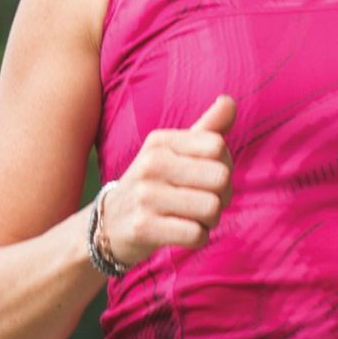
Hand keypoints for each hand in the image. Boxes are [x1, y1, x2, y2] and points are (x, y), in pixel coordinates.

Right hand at [106, 95, 234, 268]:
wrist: (108, 222)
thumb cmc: (153, 184)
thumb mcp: (172, 152)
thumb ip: (206, 129)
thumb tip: (229, 101)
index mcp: (160, 141)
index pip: (218, 146)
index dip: (225, 165)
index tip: (207, 177)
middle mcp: (150, 164)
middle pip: (220, 178)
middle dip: (222, 196)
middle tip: (203, 202)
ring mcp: (144, 196)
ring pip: (211, 208)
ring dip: (210, 220)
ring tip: (192, 218)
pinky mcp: (143, 227)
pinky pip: (196, 234)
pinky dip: (198, 238)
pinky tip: (182, 233)